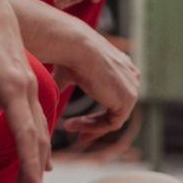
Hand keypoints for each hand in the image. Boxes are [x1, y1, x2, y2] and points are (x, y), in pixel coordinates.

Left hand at [0, 0, 50, 182]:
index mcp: (12, 83)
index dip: (29, 165)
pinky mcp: (26, 84)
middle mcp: (27, 87)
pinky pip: (36, 120)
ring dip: (37, 161)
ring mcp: (29, 86)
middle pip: (37, 137)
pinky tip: (38, 159)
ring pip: (40, 130)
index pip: (26, 133)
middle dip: (35, 172)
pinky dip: (38, 144)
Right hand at [8, 0, 140, 140]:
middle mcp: (131, 77)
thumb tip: (50, 98)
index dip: (95, 114)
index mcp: (122, 67)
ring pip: (113, 119)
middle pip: (115, 110)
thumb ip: (66, 86)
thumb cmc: (69, 53)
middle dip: (94, 125)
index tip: (76, 123)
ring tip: (68, 127)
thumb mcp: (69, 73)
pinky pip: (111, 124)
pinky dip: (92, 128)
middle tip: (77, 136)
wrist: (77, 46)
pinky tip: (73, 125)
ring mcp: (132, 89)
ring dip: (89, 127)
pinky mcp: (128, 100)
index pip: (113, 97)